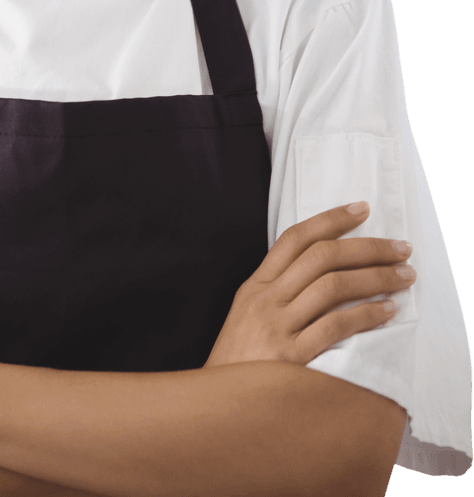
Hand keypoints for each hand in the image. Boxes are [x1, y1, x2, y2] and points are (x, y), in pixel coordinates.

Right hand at [205, 201, 415, 368]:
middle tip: (400, 248)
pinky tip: (388, 312)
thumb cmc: (239, 364)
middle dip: (367, 247)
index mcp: (256, 285)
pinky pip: (336, 327)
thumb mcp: (246, 315)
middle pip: (322, 257)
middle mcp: (266, 299)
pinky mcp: (292, 358)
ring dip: (376, 278)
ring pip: (333, 286)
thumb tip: (321, 272)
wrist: (215, 409)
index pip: (295, 238)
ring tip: (403, 276)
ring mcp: (278, 327)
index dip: (331, 219)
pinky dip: (366, 315)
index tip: (362, 210)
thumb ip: (277, 292)